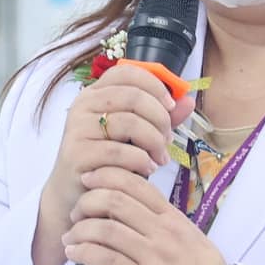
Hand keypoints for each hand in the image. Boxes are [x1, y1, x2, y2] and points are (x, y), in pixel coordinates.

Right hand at [33, 65, 195, 264]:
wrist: (76, 191)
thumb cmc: (110, 159)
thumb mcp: (135, 134)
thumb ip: (160, 117)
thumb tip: (189, 101)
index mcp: (97, 93)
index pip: (128, 72)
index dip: (155, 85)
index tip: (171, 106)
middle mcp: (83, 105)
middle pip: (133, 96)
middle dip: (159, 118)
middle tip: (168, 139)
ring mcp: (77, 128)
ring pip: (129, 122)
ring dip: (154, 141)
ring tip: (160, 157)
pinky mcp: (77, 153)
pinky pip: (119, 151)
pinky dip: (141, 160)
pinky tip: (149, 168)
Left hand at [62, 166, 222, 264]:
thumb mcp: (192, 242)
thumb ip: (168, 227)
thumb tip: (141, 218)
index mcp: (174, 220)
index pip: (137, 185)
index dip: (107, 176)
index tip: (90, 180)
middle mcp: (163, 233)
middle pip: (116, 201)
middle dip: (87, 201)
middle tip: (76, 212)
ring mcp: (153, 258)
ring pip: (106, 229)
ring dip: (80, 230)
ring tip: (70, 236)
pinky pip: (105, 260)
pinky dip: (83, 252)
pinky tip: (74, 253)